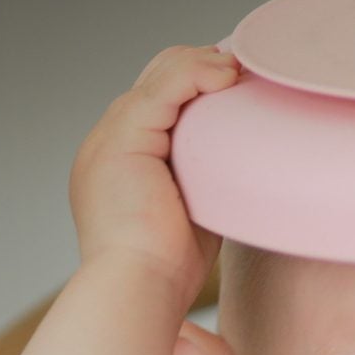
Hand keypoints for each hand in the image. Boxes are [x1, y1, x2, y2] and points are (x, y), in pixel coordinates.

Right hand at [69, 44, 240, 308]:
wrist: (139, 289)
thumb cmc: (167, 272)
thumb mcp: (190, 215)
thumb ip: (202, 184)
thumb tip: (239, 171)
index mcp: (119, 162)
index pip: (157, 105)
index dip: (197, 87)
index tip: (239, 87)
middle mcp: (107, 144)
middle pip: (155, 82)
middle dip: (201, 69)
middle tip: (247, 72)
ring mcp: (108, 139)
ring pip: (158, 77)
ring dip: (203, 65)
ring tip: (241, 71)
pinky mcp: (121, 140)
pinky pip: (161, 91)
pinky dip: (195, 75)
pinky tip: (225, 76)